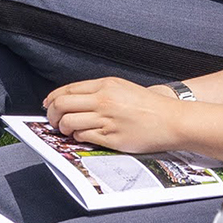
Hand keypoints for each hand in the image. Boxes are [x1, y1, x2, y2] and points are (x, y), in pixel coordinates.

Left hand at [45, 75, 197, 155]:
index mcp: (106, 85)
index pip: (67, 90)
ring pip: (68, 122)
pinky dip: (77, 137)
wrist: (174, 121)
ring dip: (63, 128)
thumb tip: (71, 99)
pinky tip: (82, 136)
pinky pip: (83, 136)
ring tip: (68, 130)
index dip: (52, 99)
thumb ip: (98, 91)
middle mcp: (104, 100)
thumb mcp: (122, 88)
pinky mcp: (111, 137)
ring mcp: (107, 119)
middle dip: (52, 114)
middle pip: (61, 105)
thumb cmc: (150, 106)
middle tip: (54, 120)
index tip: (48, 105)